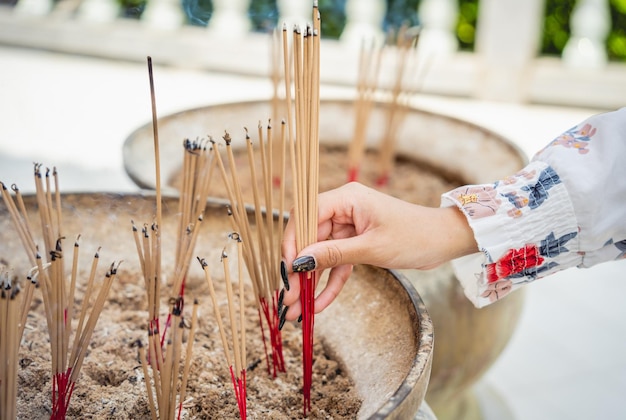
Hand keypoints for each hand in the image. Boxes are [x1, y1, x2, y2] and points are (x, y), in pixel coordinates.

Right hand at [280, 182, 476, 320]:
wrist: (444, 241)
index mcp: (346, 198)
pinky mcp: (356, 243)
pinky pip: (337, 264)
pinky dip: (329, 283)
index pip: (306, 216)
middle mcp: (343, 209)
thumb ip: (333, 254)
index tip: (287, 269)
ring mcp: (349, 227)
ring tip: (296, 309)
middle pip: (310, 239)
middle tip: (288, 298)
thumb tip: (299, 261)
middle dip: (299, 270)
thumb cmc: (414, 236)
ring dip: (310, 282)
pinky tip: (318, 305)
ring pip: (321, 255)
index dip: (292, 242)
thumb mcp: (371, 248)